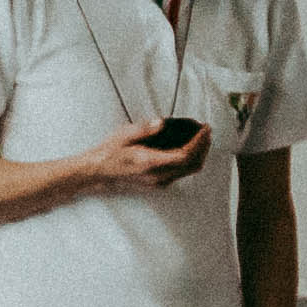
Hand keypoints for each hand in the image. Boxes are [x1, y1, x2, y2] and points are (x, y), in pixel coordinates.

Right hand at [83, 118, 208, 193]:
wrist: (99, 172)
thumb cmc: (109, 153)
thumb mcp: (123, 135)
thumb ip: (143, 129)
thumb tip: (161, 123)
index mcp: (151, 163)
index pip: (185, 154)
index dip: (199, 142)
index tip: (204, 129)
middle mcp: (159, 176)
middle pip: (193, 164)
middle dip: (204, 147)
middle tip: (207, 131)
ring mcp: (161, 182)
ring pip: (190, 170)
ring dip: (200, 154)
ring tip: (202, 138)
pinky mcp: (160, 183)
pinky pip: (183, 172)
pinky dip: (191, 160)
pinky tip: (190, 148)